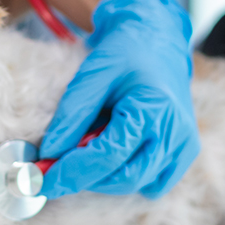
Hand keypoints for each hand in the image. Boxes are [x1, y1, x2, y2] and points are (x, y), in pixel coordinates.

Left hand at [39, 0, 199, 198]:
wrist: (158, 40)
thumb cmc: (125, 52)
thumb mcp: (93, 74)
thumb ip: (72, 114)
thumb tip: (50, 154)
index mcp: (155, 109)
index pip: (108, 156)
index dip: (71, 172)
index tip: (40, 181)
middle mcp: (176, 133)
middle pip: (124, 178)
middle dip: (85, 178)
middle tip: (55, 167)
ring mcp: (184, 145)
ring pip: (137, 184)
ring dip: (105, 175)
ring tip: (91, 141)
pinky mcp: (184, 153)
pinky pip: (152, 182)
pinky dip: (127, 174)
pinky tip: (114, 150)